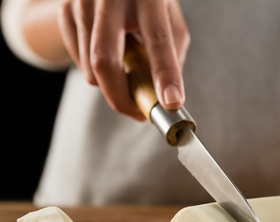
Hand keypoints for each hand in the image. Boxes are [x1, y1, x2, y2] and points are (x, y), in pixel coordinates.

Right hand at [57, 0, 189, 120]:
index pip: (157, 39)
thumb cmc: (148, 3)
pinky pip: (79, 62)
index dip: (164, 74)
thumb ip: (173, 53)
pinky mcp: (66, 11)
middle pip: (105, 60)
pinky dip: (97, 72)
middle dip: (121, 97)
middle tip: (137, 114)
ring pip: (91, 68)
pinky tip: (110, 56)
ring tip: (128, 73)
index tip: (171, 103)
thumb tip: (167, 96)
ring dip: (112, 85)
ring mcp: (83, 2)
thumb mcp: (170, 18)